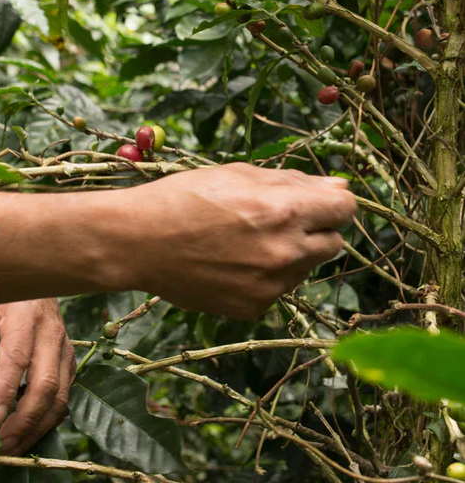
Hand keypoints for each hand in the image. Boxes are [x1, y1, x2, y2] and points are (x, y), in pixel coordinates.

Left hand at [0, 300, 74, 455]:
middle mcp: (51, 331)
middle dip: (24, 420)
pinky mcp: (67, 365)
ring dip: (36, 428)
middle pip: (47, 383)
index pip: (17, 355)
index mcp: (24, 312)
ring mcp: (64, 350)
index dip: (5, 389)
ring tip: (9, 449)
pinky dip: (45, 423)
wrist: (26, 285)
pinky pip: (62, 400)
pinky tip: (23, 437)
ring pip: (60, 397)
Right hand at [123, 163, 355, 318]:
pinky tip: (232, 264)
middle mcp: (285, 252)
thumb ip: (293, 181)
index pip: (345, 208)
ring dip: (290, 254)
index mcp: (285, 211)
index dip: (332, 202)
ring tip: (244, 242)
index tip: (315, 202)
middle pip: (334, 243)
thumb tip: (339, 185)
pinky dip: (265, 278)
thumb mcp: (237, 174)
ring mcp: (270, 286)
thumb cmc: (183, 197)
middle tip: (275, 221)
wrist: (137, 242)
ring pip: (305, 269)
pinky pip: (278, 290)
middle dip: (315, 230)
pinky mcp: (254, 308)